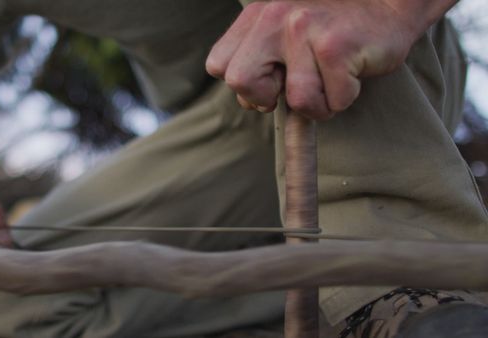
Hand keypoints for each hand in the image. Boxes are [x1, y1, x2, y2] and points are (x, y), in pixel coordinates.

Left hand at [206, 0, 425, 118]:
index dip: (244, 86)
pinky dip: (343, 98)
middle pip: (240, 82)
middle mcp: (274, 17)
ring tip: (331, 79)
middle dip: (267, 98)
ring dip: (318, 103)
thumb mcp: (283, 36)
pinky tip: (350, 72)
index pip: (218, 66)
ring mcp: (303, 29)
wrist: (387, 8)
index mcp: (256, 16)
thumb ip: (258, 61)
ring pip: (296, 100)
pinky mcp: (335, 47)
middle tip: (295, 85)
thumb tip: (250, 102)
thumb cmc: (331, 33)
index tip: (272, 81)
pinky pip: (331, 102)